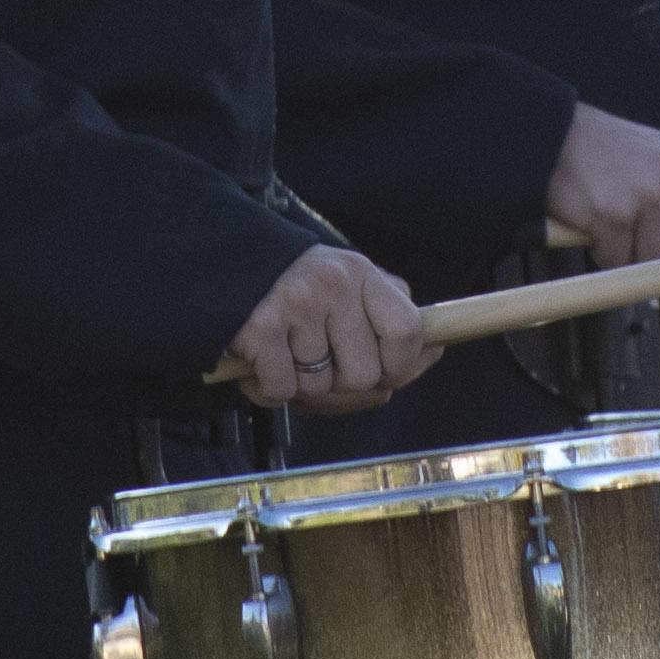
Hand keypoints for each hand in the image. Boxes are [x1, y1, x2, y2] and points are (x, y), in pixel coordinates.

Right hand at [225, 246, 432, 414]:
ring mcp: (295, 305)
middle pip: (365, 374)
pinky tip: (261, 364)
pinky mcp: (260, 329)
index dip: (400, 365)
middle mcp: (333, 285)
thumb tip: (433, 353)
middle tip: (318, 361)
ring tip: (286, 356)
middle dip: (343, 384)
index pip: (407, 331)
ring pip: (320, 387)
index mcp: (361, 274)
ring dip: (301, 385)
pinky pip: (281, 390)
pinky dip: (270, 389)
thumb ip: (391, 321)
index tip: (384, 371)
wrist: (226, 268)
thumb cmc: (298, 291)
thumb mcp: (349, 289)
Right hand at [544, 104, 659, 262]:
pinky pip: (620, 263)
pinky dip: (606, 254)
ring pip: (658, 264)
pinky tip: (597, 225)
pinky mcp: (614, 216)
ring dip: (635, 256)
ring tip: (618, 222)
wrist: (554, 136)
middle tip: (649, 237)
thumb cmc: (621, 154)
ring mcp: (650, 197)